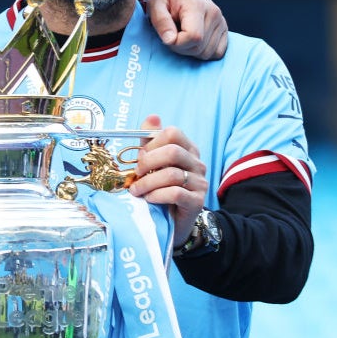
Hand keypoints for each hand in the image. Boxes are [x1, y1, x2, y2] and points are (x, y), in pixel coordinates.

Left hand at [126, 115, 207, 246]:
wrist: (173, 221)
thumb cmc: (160, 188)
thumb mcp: (152, 163)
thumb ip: (150, 142)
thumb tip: (153, 117)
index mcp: (187, 149)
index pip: (173, 133)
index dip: (152, 143)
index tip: (140, 157)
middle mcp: (197, 163)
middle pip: (172, 152)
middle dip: (148, 162)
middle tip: (136, 174)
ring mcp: (200, 183)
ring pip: (172, 174)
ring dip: (148, 183)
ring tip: (136, 191)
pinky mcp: (197, 201)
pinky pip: (176, 193)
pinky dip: (157, 195)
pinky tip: (149, 199)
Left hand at [146, 0, 227, 59]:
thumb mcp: (155, 5)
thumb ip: (161, 22)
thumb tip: (170, 40)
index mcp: (197, 6)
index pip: (194, 37)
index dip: (177, 44)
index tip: (166, 37)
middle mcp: (214, 14)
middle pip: (200, 48)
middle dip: (181, 48)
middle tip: (171, 35)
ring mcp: (221, 21)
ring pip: (208, 53)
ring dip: (191, 51)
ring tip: (181, 35)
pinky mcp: (224, 28)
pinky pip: (218, 52)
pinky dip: (204, 52)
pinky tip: (193, 42)